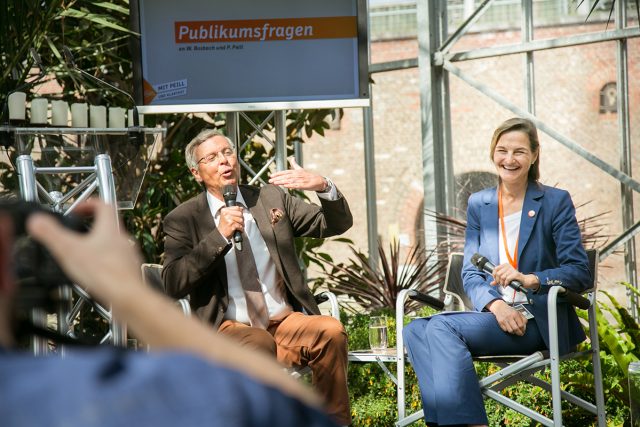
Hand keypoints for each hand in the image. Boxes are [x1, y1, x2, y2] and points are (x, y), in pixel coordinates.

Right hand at [26, 199, 141, 301]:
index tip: (76, 210)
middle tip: (76, 231)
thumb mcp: (69, 250)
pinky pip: (116, 261)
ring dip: (98, 245)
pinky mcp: (129, 271)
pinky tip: (93, 273)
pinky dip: (104, 263)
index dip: (88, 203)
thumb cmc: (105, 274)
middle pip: (109, 224)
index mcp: (110, 229)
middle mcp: (123, 239)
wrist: (127, 297)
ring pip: (113, 243)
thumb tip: (37, 220)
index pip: (103, 205)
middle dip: (91, 226)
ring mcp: (128, 255)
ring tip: (82, 253)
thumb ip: (51, 234)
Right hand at [218, 206, 243, 239]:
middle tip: (240, 222)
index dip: (240, 212)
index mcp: (225, 210)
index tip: (240, 215)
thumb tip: (241, 208)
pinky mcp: (231, 225)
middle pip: (240, 213)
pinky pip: (240, 225)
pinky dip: (241, 228)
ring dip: (242, 224)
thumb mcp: (226, 216)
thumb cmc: (224, 225)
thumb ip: (234, 211)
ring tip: (239, 226)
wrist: (220, 234)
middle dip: (242, 218)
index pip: (237, 207)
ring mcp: (228, 219)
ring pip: (241, 220)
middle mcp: (226, 214)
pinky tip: (239, 229)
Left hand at [268, 157, 325, 191]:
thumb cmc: (308, 175)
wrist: (318, 180)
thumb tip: (292, 158)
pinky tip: (285, 186)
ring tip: (275, 183)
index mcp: (295, 171)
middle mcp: (297, 175)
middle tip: (270, 180)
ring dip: (281, 182)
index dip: (277, 174)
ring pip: (289, 181)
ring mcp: (300, 180)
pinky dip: (290, 185)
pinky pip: (296, 185)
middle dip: (277, 178)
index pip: (284, 172)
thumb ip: (295, 164)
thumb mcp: (301, 169)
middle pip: (285, 176)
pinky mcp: (303, 185)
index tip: (271, 175)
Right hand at [486, 299, 527, 335]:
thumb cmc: (510, 311)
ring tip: (515, 331)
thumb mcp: (518, 312)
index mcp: (515, 314)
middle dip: (519, 333)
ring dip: (514, 332)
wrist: (500, 307)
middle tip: (520, 334)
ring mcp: (504, 320)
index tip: (523, 331)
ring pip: (510, 331)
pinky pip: (505, 330)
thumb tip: (524, 327)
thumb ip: (523, 319)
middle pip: (516, 329)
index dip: (523, 329)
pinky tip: (510, 328)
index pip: (520, 325)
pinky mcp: (500, 322)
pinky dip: (508, 330)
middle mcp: (509, 317)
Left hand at [491, 263, 539, 290]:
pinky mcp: (516, 274)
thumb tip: (491, 283)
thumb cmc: (514, 279)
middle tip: (501, 283)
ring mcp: (512, 270)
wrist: (524, 281)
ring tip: (504, 284)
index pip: (495, 269)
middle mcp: (508, 266)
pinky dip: (506, 283)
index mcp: (505, 265)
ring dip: (502, 283)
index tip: (496, 279)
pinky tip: (506, 285)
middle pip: (498, 274)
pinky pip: (507, 279)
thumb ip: (498, 280)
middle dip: (498, 281)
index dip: (494, 275)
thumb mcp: (504, 278)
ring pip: (502, 277)